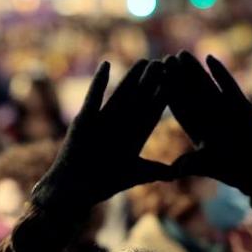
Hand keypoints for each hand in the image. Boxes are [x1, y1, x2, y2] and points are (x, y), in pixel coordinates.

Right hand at [31, 59, 173, 211]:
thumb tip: (177, 173)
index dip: (164, 98)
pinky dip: (99, 82)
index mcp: (133, 138)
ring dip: (131, 78)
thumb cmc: (102, 184)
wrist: (74, 190)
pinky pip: (93, 97)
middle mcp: (119, 126)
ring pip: (120, 94)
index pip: (152, 114)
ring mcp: (101, 120)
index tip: (177, 83)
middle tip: (164, 63)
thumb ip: (154, 171)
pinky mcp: (84, 119)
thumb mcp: (133, 175)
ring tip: (144, 61)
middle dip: (152, 83)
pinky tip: (107, 64)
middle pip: (139, 100)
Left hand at [165, 51, 251, 219]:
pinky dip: (220, 72)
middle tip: (163, 59)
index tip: (153, 81)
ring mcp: (227, 110)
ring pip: (207, 85)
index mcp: (198, 129)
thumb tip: (172, 169)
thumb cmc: (235, 172)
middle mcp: (211, 117)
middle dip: (177, 77)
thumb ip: (190, 164)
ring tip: (181, 53)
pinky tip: (209, 57)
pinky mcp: (243, 106)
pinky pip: (230, 85)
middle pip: (190, 93)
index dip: (167, 94)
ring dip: (194, 69)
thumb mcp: (208, 166)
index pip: (179, 108)